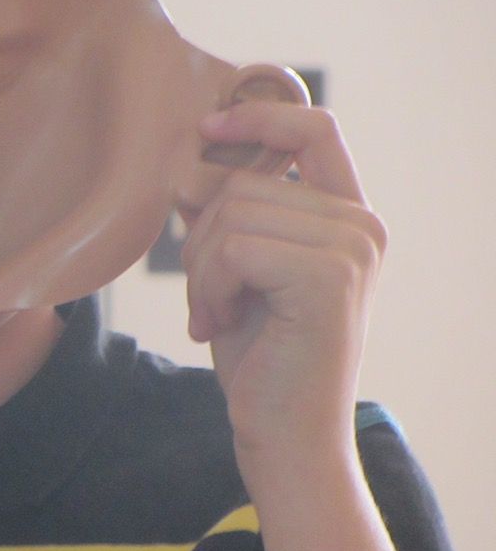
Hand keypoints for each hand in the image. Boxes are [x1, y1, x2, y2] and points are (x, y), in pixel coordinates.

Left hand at [180, 102, 386, 466]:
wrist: (282, 434)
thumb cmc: (258, 354)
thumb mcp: (234, 270)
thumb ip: (225, 214)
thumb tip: (187, 160)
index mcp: (346, 218)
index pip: (315, 129)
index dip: (258, 116)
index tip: (206, 128)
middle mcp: (361, 226)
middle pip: (243, 184)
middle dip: (201, 242)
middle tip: (209, 300)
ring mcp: (352, 248)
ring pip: (231, 215)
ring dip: (201, 272)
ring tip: (217, 314)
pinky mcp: (330, 276)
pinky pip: (233, 248)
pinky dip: (209, 289)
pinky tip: (220, 325)